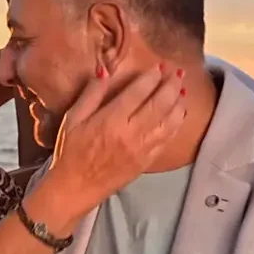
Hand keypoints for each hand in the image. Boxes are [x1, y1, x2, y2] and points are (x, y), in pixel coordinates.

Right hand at [29, 63, 186, 231]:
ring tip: (182, 89)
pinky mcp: (147, 160)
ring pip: (170, 121)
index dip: (151, 76)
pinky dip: (178, 123)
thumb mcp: (73, 119)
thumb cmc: (70, 152)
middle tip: (177, 73)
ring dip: (179, 103)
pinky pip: (169, 138)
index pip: (138, 92)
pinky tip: (180, 113)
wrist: (75, 187)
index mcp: (111, 120)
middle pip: (160, 103)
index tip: (158, 66)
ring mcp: (142, 148)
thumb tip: (105, 71)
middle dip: (171, 85)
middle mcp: (131, 133)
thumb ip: (91, 94)